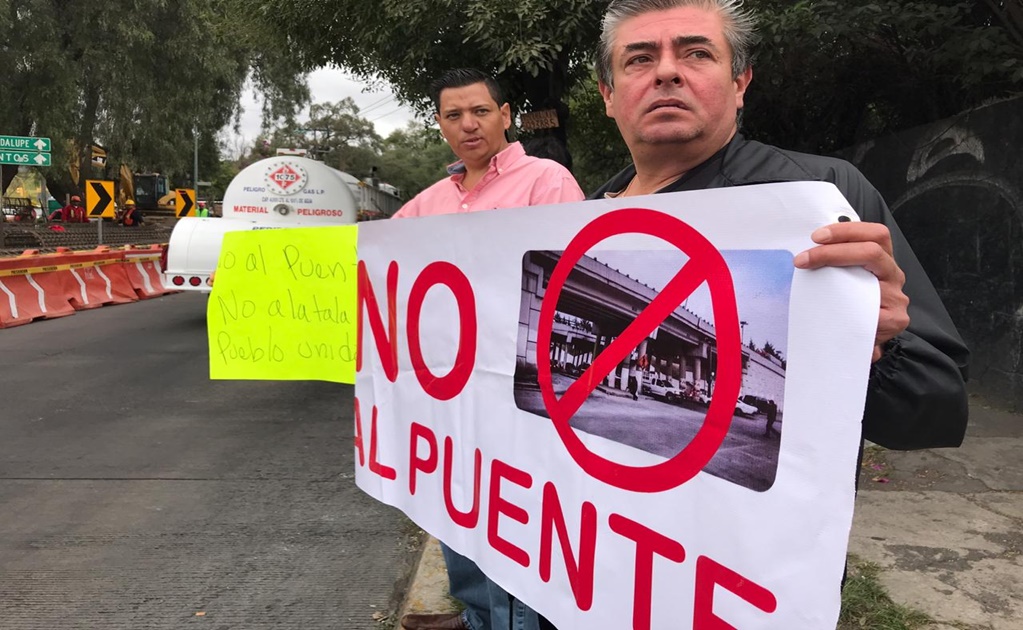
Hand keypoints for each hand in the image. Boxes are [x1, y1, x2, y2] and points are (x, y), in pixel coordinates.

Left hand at [794, 222, 908, 361]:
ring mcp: (896, 297)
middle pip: (872, 251)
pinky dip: (846, 311)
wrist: (857, 341)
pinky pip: (869, 312)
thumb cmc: (848, 306)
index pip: (874, 234)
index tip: (817, 237)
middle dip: (833, 251)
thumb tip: (805, 253)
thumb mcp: (843, 279)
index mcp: (882, 260)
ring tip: (810, 285)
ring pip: (869, 281)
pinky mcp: (895, 320)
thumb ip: (834, 262)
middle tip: (804, 259)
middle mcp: (893, 275)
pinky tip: (829, 313)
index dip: (846, 230)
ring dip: (835, 281)